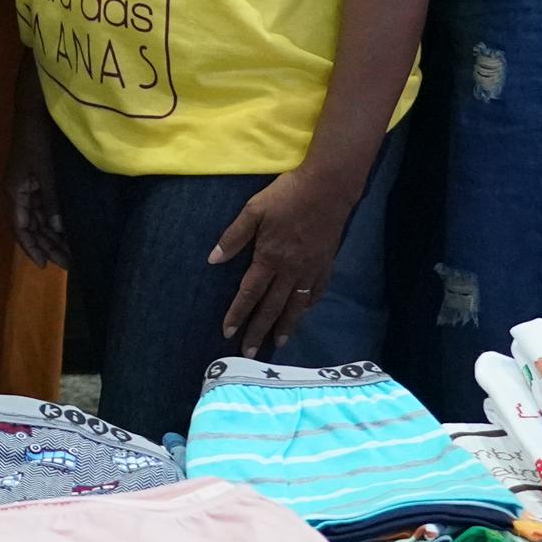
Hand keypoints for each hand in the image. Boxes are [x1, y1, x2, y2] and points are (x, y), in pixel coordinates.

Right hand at [7, 130, 68, 271]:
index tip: (45, 265)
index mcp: (14, 193)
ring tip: (70, 252)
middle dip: (47, 246)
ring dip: (52, 236)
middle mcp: (18, 194)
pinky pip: (44, 208)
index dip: (31, 248)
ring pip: (38, 220)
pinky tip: (67, 230)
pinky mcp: (38, 180)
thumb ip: (51, 199)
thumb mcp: (45, 170)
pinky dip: (54, 221)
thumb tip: (57, 229)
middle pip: (30, 228)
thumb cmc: (36, 139)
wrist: (34, 112)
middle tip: (67, 264)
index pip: (20, 229)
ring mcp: (28, 187)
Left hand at [207, 162, 370, 354]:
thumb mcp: (254, 210)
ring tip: (277, 344)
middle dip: (258, 331)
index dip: (238, 314)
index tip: (228, 333)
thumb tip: (213, 260)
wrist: (328, 188)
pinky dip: (307, 307)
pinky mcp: (325, 265)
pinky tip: (302, 314)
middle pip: (271, 308)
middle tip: (249, 353)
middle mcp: (290, 271)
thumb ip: (234, 237)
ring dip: (284, 327)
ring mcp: (310, 270)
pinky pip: (315, 293)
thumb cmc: (287, 195)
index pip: (250, 294)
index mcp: (269, 258)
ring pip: (295, 306)